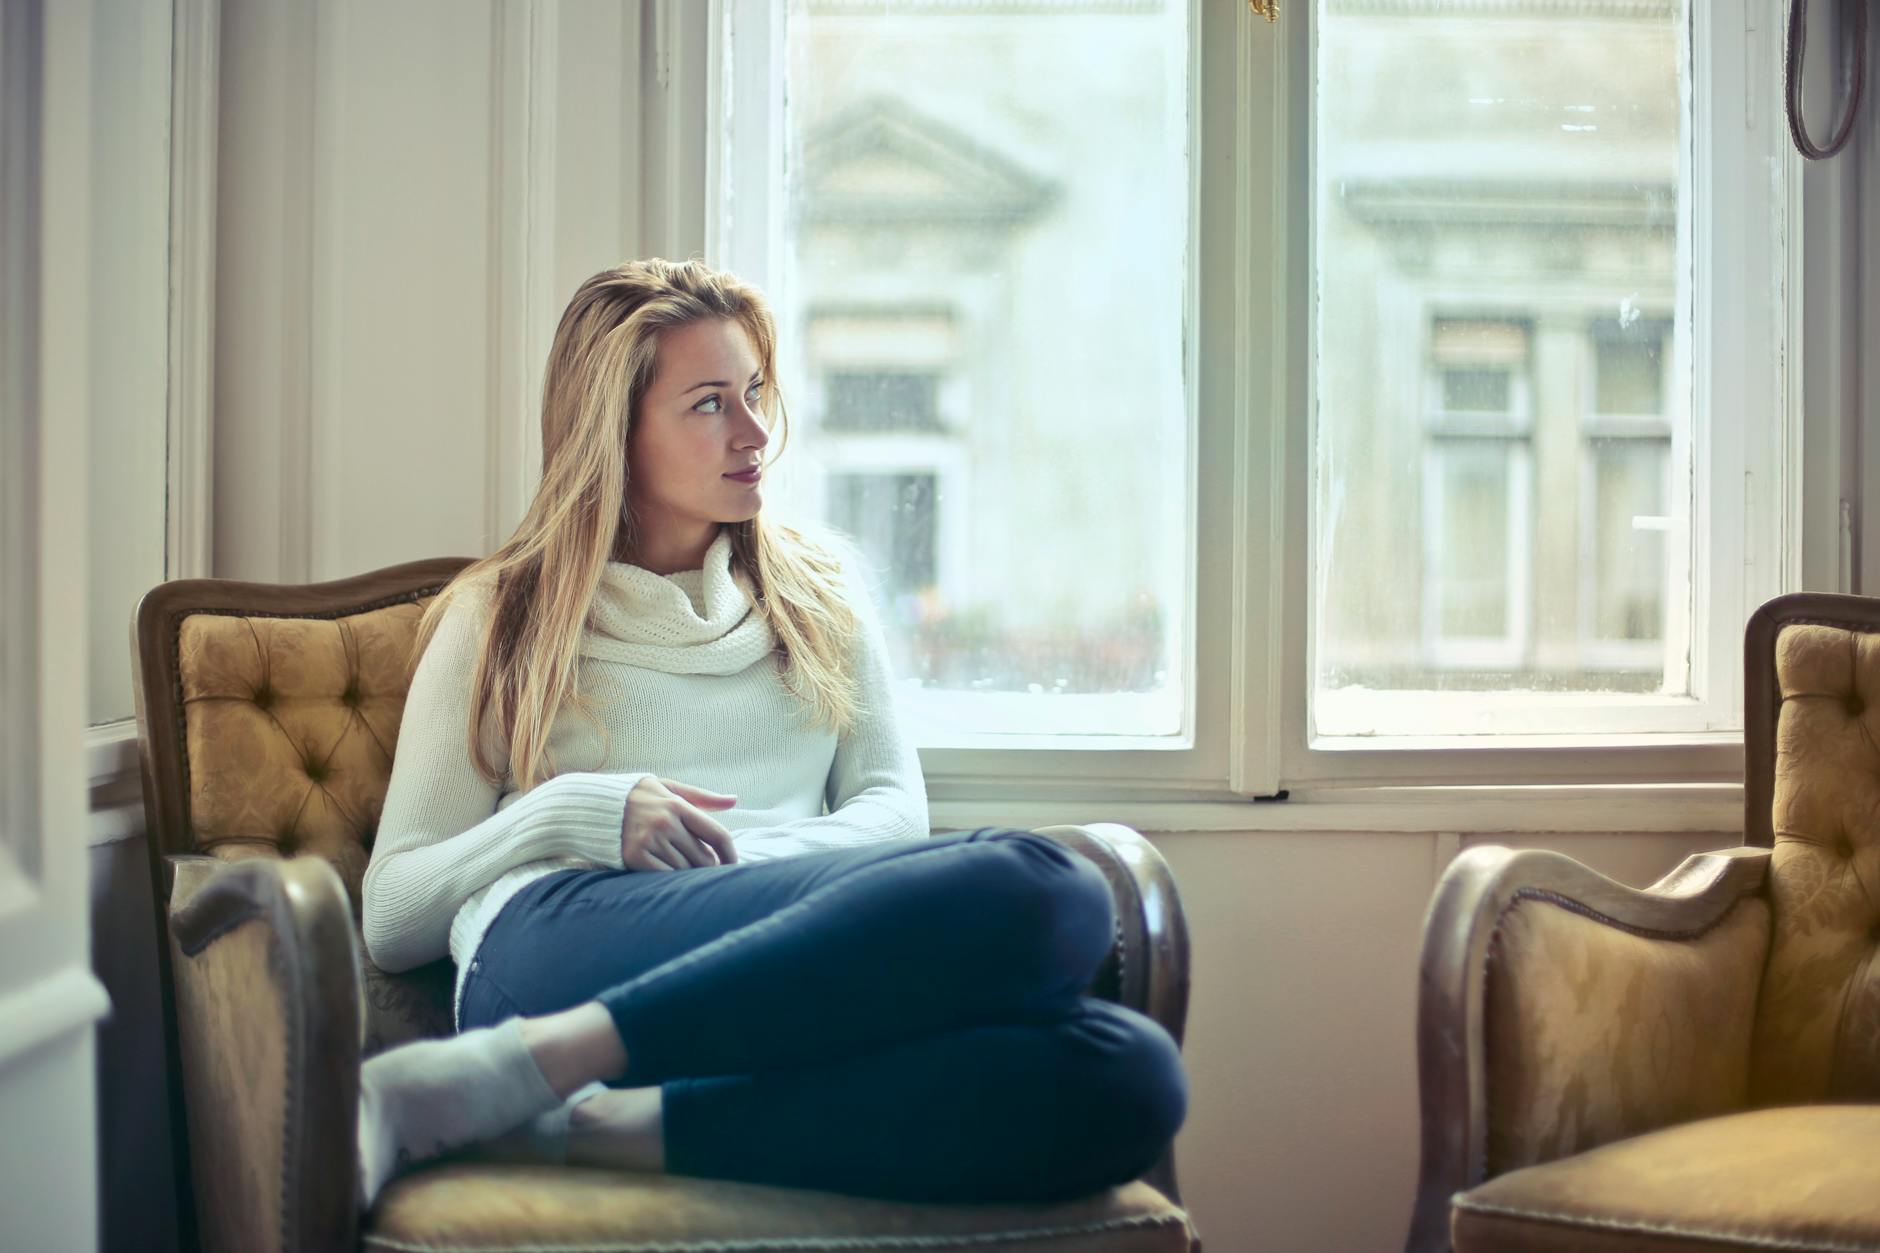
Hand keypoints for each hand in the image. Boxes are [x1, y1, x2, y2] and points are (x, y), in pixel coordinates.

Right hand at [621, 777, 739, 870]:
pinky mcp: (634, 857)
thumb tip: (734, 801)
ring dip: (687, 873)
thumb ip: (702, 796)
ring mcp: (649, 841)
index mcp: (677, 805)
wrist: (591, 804)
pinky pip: (665, 877)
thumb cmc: (636, 796)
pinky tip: (666, 872)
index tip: (733, 864)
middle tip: (699, 864)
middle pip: (703, 858)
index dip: (730, 854)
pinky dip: (670, 878)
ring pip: (685, 871)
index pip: (717, 834)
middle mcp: (665, 823)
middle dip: (706, 865)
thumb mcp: (668, 788)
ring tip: (680, 866)